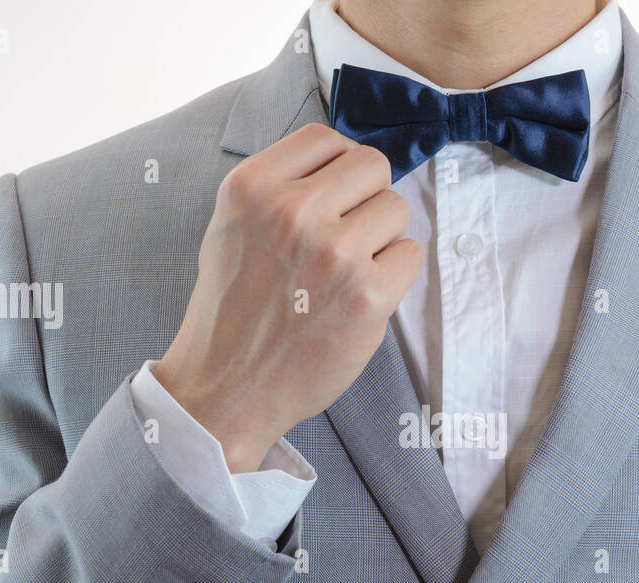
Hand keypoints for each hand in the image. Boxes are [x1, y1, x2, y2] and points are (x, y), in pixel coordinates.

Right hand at [154, 123, 422, 472]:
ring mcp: (334, 253)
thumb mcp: (232, 226)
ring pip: (396, 208)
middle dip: (365, 198)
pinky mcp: (368, 295)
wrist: (228, 387)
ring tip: (348, 270)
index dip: (338, 168)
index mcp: (252, 187)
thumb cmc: (233, 309)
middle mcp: (293, 212)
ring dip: (381, 237)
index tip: (334, 197)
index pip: (327, 139)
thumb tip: (343, 162)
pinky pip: (410, 255)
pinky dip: (394, 274)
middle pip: (372, 165)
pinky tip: (361, 296)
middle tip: (346, 236)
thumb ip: (280, 187)